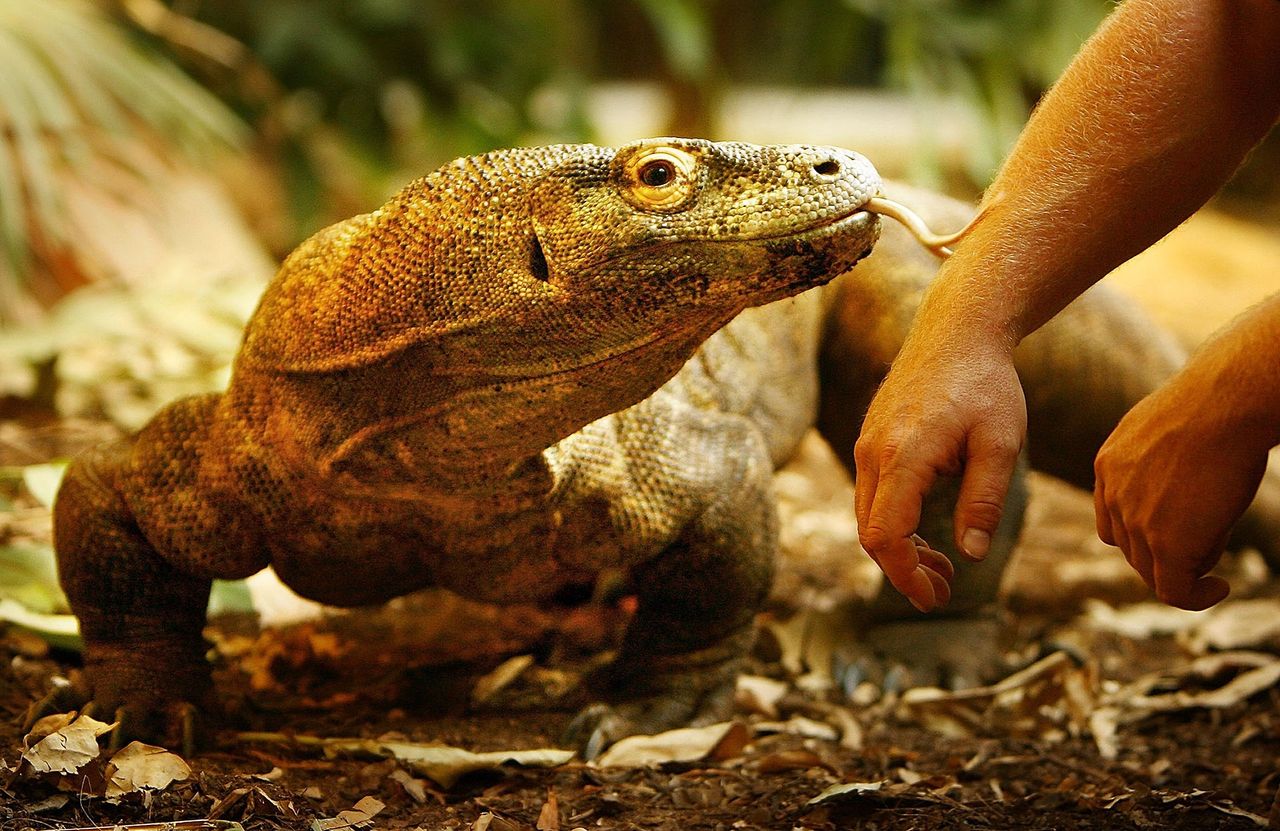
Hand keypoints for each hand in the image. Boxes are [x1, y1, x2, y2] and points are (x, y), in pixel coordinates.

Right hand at [854, 333, 1026, 611]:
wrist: (956, 330)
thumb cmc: (985, 383)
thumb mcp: (1000, 443)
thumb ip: (984, 500)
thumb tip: (971, 555)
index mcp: (903, 457)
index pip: (885, 536)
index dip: (905, 575)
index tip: (933, 597)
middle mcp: (873, 454)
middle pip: (870, 534)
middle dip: (902, 571)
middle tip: (943, 592)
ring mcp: (867, 446)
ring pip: (868, 516)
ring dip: (899, 549)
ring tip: (943, 565)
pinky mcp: (871, 440)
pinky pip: (873, 495)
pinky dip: (895, 523)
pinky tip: (929, 531)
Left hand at [1094, 372, 1268, 610]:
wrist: (1226, 401)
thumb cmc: (1214, 404)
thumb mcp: (1170, 427)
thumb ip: (1162, 457)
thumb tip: (1184, 475)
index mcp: (1109, 465)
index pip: (1112, 518)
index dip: (1142, 534)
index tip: (1177, 533)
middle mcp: (1113, 494)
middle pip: (1131, 548)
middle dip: (1165, 554)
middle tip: (1207, 545)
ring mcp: (1136, 521)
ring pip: (1152, 570)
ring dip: (1184, 570)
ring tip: (1218, 552)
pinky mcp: (1167, 544)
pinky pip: (1174, 591)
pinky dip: (1196, 597)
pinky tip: (1220, 588)